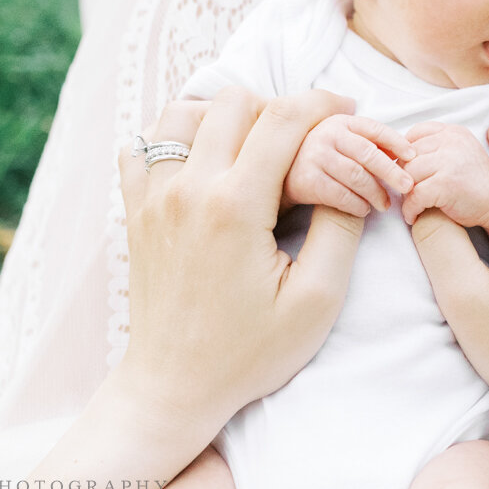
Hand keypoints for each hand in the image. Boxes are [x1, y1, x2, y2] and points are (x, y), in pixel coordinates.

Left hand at [115, 87, 369, 431]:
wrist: (174, 387)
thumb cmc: (249, 353)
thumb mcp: (316, 301)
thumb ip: (340, 230)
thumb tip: (353, 179)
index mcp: (235, 206)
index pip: (283, 118)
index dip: (323, 104)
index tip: (347, 110)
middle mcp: (188, 189)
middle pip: (234, 102)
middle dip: (278, 108)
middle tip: (304, 140)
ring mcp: (153, 197)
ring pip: (183, 112)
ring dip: (223, 116)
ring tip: (252, 146)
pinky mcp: (135, 211)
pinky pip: (143, 147)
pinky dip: (175, 139)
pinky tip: (203, 164)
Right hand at [281, 112, 416, 215]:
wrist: (282, 174)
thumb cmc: (322, 157)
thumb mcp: (343, 141)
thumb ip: (369, 143)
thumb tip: (406, 151)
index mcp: (341, 122)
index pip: (375, 129)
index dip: (397, 142)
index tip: (413, 156)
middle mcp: (327, 135)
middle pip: (368, 154)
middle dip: (392, 172)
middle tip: (408, 186)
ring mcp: (315, 156)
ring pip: (356, 176)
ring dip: (375, 193)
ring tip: (385, 204)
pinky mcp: (307, 179)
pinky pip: (341, 194)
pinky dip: (357, 205)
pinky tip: (364, 209)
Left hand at [399, 121, 488, 226]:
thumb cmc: (474, 181)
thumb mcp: (459, 152)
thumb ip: (436, 147)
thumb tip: (399, 154)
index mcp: (452, 132)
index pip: (415, 134)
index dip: (406, 154)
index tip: (407, 171)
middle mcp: (451, 142)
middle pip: (408, 156)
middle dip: (404, 176)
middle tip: (407, 192)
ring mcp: (448, 162)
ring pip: (408, 175)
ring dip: (405, 194)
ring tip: (412, 204)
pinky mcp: (445, 184)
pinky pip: (414, 195)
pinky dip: (410, 209)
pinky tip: (414, 216)